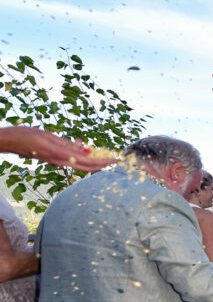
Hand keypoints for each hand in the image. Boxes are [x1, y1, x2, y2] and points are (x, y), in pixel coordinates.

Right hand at [0, 126, 116, 171]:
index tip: (114, 160)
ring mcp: (56, 162)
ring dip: (94, 163)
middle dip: (102, 165)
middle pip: (86, 167)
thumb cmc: (26, 135)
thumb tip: (85, 148)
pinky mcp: (53, 160)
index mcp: (60, 154)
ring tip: (105, 157)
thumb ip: (67, 143)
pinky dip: (83, 158)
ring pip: (80, 165)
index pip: (87, 161)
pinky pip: (72, 161)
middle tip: (114, 161)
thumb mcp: (49, 135)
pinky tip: (86, 151)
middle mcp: (59, 161)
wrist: (9, 141)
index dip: (102, 162)